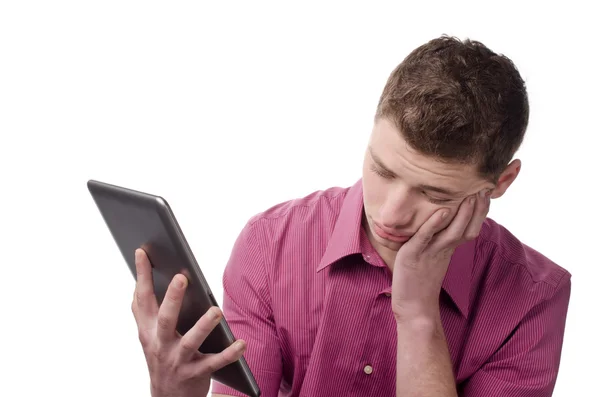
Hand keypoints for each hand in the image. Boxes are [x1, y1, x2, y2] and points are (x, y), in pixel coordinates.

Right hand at [132, 249, 246, 396]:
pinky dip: (229, 353)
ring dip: (203, 326)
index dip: (142, 275)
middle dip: (172, 299)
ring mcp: (177, 360)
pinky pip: (214, 363)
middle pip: (165, 319)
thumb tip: (143, 269)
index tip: (143, 251)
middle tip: (181, 277)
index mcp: (148, 330)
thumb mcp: (147, 333)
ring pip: (190, 342)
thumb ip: (144, 307)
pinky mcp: (195, 374)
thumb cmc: (162, 354)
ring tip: (215, 310)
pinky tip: (241, 343)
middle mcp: (160, 344)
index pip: (143, 299)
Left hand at [391, 189, 490, 322]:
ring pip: (453, 231)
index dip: (480, 210)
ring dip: (463, 213)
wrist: (412, 306)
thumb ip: (439, 237)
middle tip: (486, 186)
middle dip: (477, 207)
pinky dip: (435, 223)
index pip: (471, 226)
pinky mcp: (414, 254)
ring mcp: (430, 252)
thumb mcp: (432, 254)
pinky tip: (443, 211)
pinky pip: (427, 236)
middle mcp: (444, 248)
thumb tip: (442, 218)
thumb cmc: (419, 278)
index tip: (487, 190)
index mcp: (449, 247)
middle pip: (467, 226)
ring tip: (472, 194)